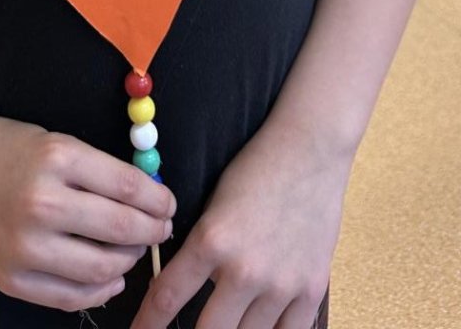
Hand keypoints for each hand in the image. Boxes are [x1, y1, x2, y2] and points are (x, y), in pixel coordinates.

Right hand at [0, 113, 175, 312]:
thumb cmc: (7, 148)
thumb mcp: (57, 142)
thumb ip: (99, 172)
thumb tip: (149, 201)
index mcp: (58, 158)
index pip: (128, 187)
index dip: (159, 199)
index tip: (169, 203)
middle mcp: (42, 203)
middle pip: (120, 230)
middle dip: (152, 231)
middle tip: (162, 228)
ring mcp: (24, 246)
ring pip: (102, 270)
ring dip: (129, 262)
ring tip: (134, 249)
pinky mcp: (10, 277)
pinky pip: (70, 297)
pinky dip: (100, 290)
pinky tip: (111, 277)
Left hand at [131, 127, 348, 328]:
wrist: (310, 150)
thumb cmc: (256, 169)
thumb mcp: (214, 205)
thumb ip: (199, 252)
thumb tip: (179, 291)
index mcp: (211, 241)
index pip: (167, 298)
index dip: (148, 324)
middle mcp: (244, 270)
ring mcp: (281, 284)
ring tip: (228, 322)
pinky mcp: (312, 290)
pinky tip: (260, 326)